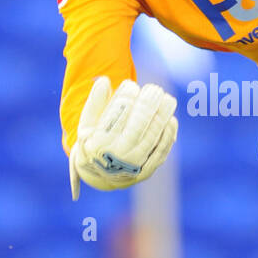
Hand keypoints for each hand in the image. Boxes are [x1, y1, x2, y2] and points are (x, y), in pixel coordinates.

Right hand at [69, 77, 177, 199]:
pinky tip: (171, 120)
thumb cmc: (93, 143)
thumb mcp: (86, 126)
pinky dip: (168, 135)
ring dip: (163, 115)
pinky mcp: (147, 171)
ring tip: (168, 99)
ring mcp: (133, 165)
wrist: (100, 177)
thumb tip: (103, 80)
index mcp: (99, 142)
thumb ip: (94, 104)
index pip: (117, 114)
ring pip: (153, 135)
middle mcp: (117, 155)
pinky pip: (161, 151)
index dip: (126, 96)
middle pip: (138, 123)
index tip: (131, 85)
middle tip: (154, 89)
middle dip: (149, 103)